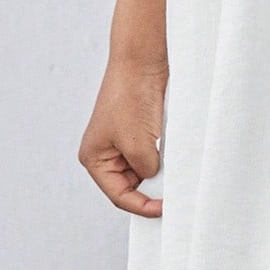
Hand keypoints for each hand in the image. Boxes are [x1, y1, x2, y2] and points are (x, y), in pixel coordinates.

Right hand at [78, 55, 167, 216]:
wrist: (142, 60)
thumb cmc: (131, 97)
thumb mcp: (139, 145)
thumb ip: (147, 170)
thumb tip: (156, 178)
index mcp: (95, 158)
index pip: (119, 195)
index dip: (142, 206)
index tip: (165, 209)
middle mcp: (106, 152)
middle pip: (131, 185)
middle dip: (151, 187)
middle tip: (173, 191)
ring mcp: (123, 140)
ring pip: (145, 169)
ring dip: (160, 170)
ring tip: (173, 166)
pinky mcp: (140, 129)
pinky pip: (154, 152)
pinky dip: (165, 155)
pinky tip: (174, 151)